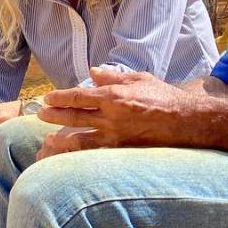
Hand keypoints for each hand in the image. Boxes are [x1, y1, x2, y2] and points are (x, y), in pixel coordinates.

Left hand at [36, 67, 196, 157]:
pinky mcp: (123, 150)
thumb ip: (112, 77)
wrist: (187, 121)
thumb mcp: (138, 79)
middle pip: (74, 117)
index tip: (47, 98)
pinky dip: (80, 154)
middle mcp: (112, 117)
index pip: (78, 97)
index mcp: (114, 96)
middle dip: (54, 116)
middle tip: (41, 114)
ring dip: (61, 139)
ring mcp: (116, 136)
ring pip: (81, 139)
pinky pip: (95, 153)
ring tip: (48, 139)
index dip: (60, 98)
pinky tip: (70, 154)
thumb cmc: (164, 96)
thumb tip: (92, 73)